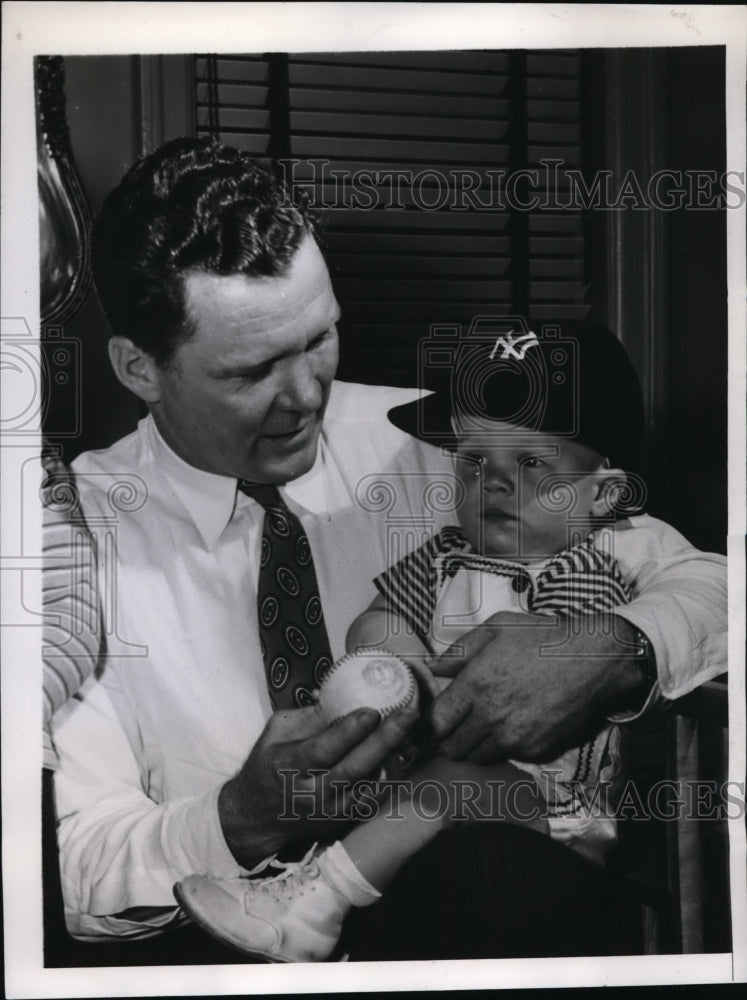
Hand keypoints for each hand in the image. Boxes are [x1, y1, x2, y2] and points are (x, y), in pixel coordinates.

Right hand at [218, 703, 416, 867]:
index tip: (372, 712)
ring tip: (410, 730)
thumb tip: (343, 693)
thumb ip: (310, 716)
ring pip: (368, 786)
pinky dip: (388, 775)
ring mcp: (329, 811)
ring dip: (392, 757)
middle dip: (384, 740)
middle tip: (408, 715)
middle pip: (353, 769)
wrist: (257, 816)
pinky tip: (400, 753)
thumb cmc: (267, 764)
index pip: (323, 751)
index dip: (349, 733)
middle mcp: (311, 793)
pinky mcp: (343, 820)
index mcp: (289, 766)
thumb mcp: (277, 731)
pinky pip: (372, 798)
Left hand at [425, 611, 648, 764]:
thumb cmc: (545, 637)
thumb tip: (433, 666)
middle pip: (452, 747)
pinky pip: (508, 757)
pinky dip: (505, 747)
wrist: (596, 659)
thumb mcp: (499, 628)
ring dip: (476, 745)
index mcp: (476, 685)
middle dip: (450, 737)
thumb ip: (460, 649)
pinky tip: (515, 726)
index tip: (431, 721)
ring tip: (486, 724)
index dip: (428, 725)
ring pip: (478, 757)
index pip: (435, 723)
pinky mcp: (538, 750)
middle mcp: (491, 717)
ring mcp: (515, 737)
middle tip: (459, 723)